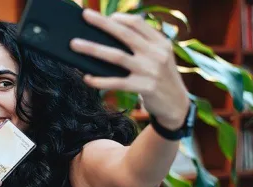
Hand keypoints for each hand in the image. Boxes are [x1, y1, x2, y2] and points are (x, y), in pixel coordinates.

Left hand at [70, 9, 190, 128]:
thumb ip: (145, 44)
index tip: (105, 17)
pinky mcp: (144, 87)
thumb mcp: (161, 56)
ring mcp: (150, 71)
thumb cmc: (162, 77)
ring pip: (116, 56)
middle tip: (85, 15)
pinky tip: (87, 78)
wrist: (177, 104)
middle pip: (125, 34)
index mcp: (161, 43)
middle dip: (103, 23)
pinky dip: (100, 80)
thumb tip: (116, 31)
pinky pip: (117, 82)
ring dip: (93, 49)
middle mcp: (156, 54)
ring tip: (75, 44)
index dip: (119, 18)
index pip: (138, 23)